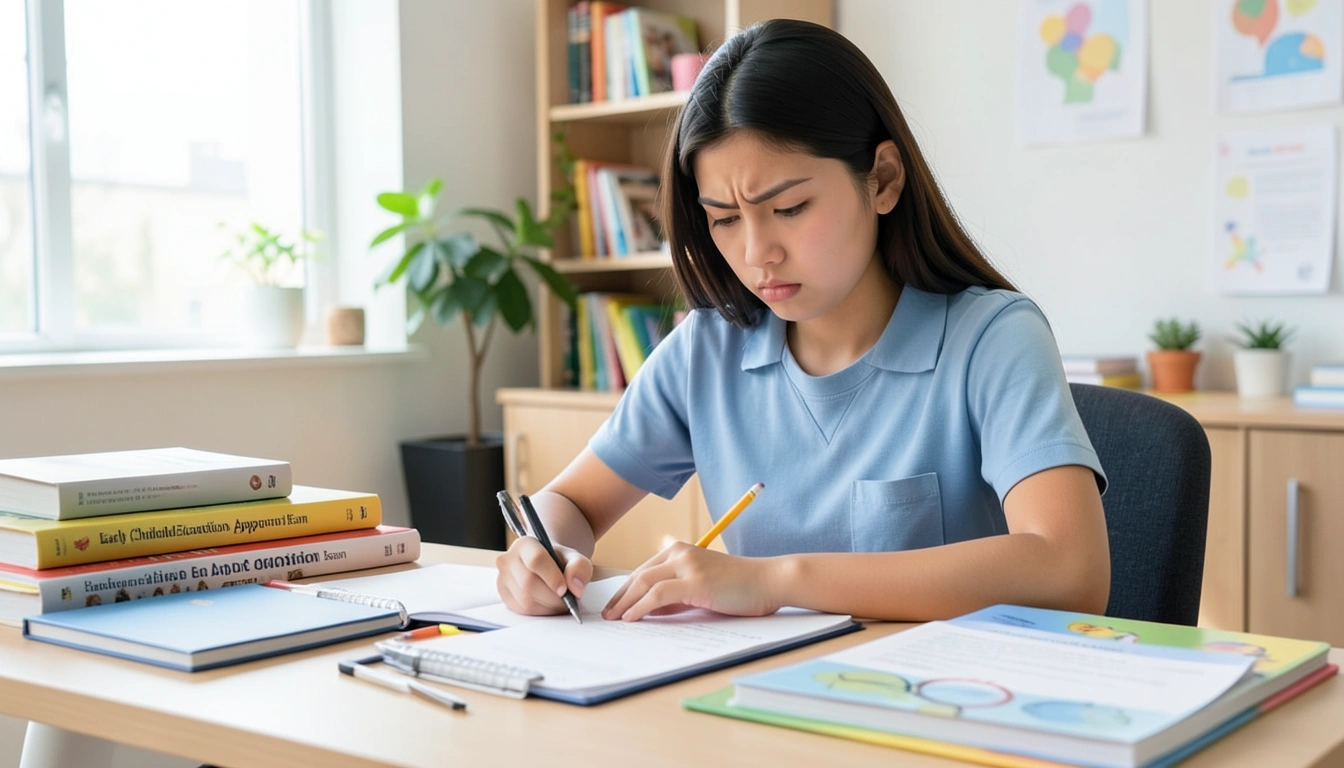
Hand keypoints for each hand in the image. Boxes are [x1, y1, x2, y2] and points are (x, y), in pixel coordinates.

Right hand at [495, 537, 592, 616]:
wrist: (546, 565)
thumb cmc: (559, 560)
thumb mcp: (574, 557)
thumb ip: (579, 566)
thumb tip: (575, 588)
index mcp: (525, 544)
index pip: (536, 560)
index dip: (552, 577)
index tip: (565, 589)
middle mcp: (508, 559)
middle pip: (530, 584)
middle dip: (553, 597)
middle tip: (568, 600)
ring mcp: (503, 579)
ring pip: (526, 600)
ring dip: (549, 607)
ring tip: (561, 602)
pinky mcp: (505, 596)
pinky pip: (523, 610)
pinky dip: (541, 612)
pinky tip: (549, 605)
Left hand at [602, 542, 782, 621]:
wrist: (769, 581)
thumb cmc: (740, 587)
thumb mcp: (701, 587)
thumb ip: (676, 595)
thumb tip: (650, 610)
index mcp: (680, 551)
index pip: (643, 571)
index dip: (625, 589)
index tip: (615, 605)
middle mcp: (680, 553)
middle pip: (639, 575)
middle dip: (620, 597)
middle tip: (607, 615)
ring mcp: (687, 566)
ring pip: (644, 583)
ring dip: (625, 603)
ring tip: (614, 619)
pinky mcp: (695, 581)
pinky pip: (658, 595)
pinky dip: (641, 607)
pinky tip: (631, 618)